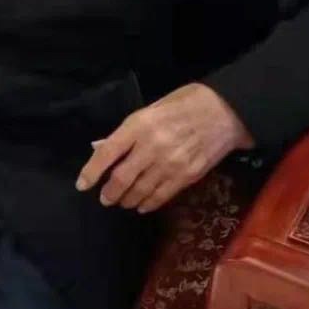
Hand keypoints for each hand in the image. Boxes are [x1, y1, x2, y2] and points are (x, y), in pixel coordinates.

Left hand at [75, 83, 252, 213]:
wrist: (226, 111)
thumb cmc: (185, 103)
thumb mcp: (152, 108)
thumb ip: (128, 131)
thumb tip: (103, 148)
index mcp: (139, 124)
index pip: (107, 152)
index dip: (91, 171)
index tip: (82, 185)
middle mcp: (151, 146)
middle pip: (122, 178)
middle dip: (109, 192)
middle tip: (105, 198)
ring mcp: (170, 164)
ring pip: (140, 191)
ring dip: (127, 200)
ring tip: (122, 202)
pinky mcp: (187, 176)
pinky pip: (161, 196)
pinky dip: (148, 203)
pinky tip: (142, 205)